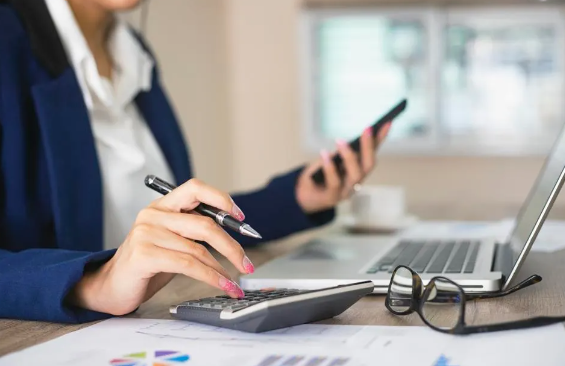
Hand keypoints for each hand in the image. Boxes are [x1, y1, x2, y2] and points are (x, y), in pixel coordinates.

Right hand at [69, 179, 254, 315]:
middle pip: (205, 224)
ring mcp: (147, 234)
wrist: (110, 287)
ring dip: (223, 268)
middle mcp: (153, 215)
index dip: (221, 199)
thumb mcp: (172, 240)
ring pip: (199, 249)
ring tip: (235, 282)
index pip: (195, 188)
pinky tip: (223, 284)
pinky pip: (188, 265)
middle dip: (232, 245)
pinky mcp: (144, 255)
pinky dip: (211, 277)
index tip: (241, 217)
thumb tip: (233, 235)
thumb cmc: (147, 264)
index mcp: (162, 206)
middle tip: (247, 263)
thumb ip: (194, 231)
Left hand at [296, 122, 391, 213]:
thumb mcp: (331, 158)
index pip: (372, 152)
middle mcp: (356, 182)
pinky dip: (330, 167)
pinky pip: (334, 182)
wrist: (301, 196)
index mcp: (358, 171)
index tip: (387, 122)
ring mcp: (345, 191)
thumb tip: (353, 138)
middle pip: (368, 165)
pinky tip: (324, 154)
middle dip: (369, 146)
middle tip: (367, 129)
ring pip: (355, 175)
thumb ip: (343, 151)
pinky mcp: (332, 197)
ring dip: (349, 156)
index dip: (380, 139)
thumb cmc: (318, 174)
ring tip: (340, 141)